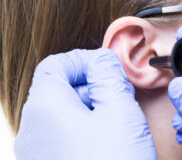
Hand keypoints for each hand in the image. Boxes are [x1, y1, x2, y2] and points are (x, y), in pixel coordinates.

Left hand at [14, 48, 156, 159]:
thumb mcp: (120, 109)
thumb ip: (109, 74)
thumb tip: (102, 59)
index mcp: (45, 108)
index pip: (56, 65)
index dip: (85, 59)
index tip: (110, 68)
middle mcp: (34, 129)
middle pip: (59, 88)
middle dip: (92, 84)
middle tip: (121, 94)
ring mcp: (39, 153)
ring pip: (64, 113)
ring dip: (92, 107)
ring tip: (119, 119)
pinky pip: (65, 136)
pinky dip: (87, 128)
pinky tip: (110, 141)